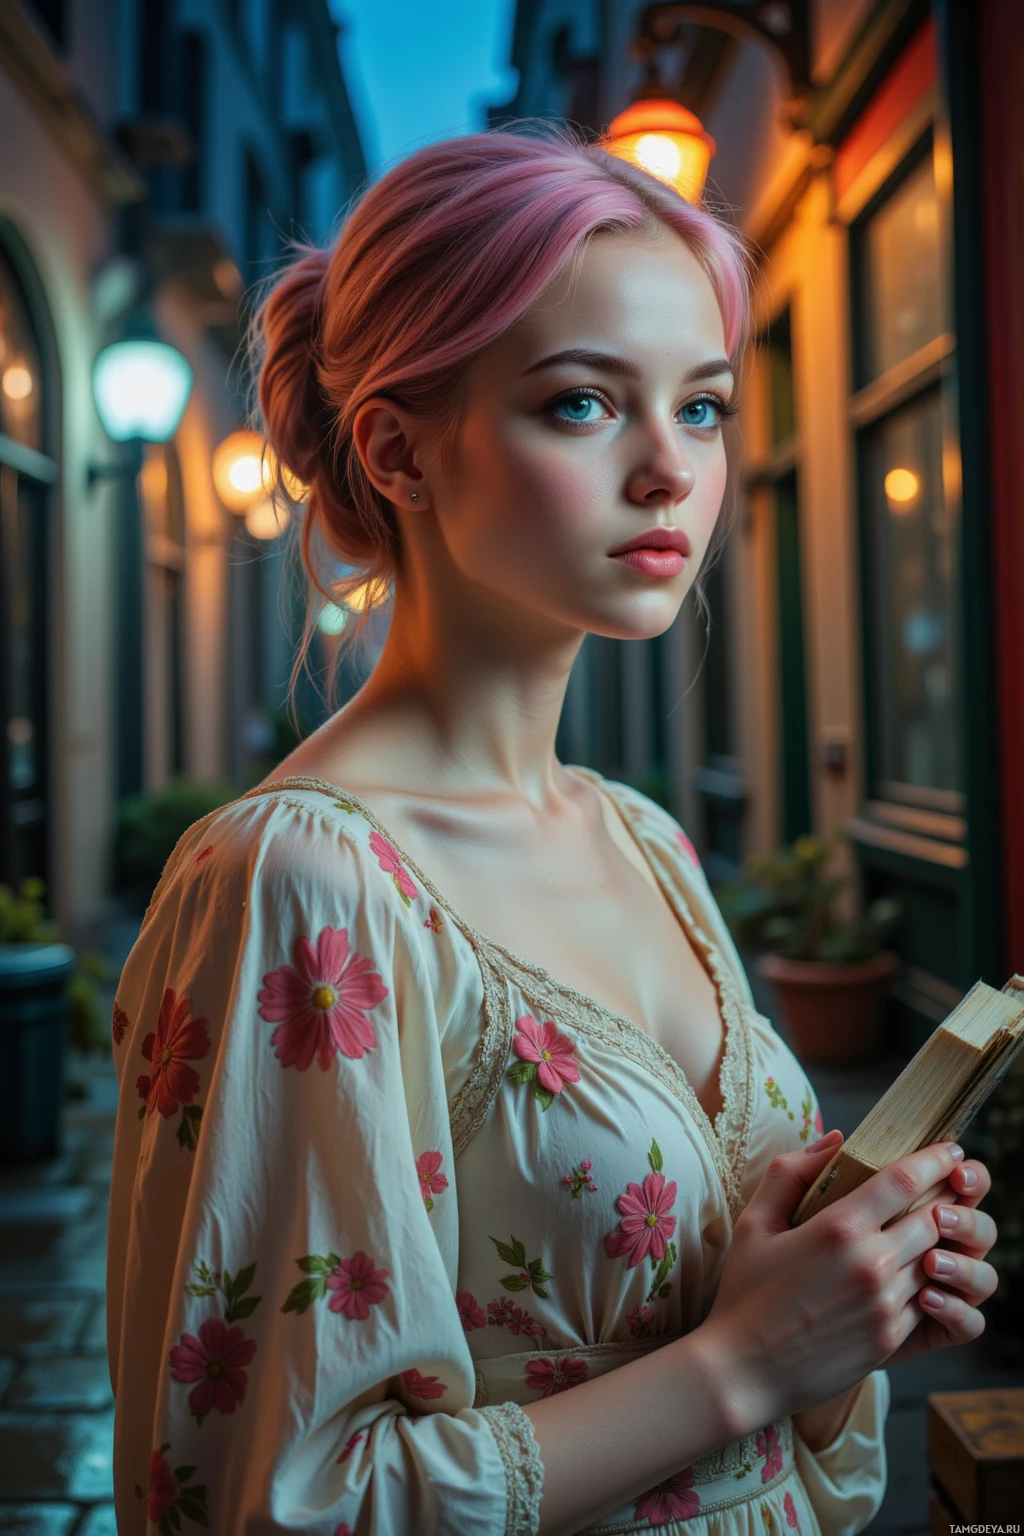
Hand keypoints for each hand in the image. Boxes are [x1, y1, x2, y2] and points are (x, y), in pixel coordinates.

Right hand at [700, 1135, 976, 1431]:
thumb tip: (835, 1140)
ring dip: (941, 1241)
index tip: (950, 1148)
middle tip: (951, 1184)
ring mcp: (886, 1305)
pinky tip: (920, 1270)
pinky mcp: (892, 1339)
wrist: (745, 1370)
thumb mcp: (755, 1221)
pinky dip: (930, 1280)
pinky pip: (929, 1300)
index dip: (935, 1159)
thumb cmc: (745, 1291)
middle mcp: (871, 1264)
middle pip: (934, 1218)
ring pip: (936, 1259)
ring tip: (938, 1226)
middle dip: (947, 1198)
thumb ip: (790, 1172)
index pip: (904, 1180)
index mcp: (838, 1228)